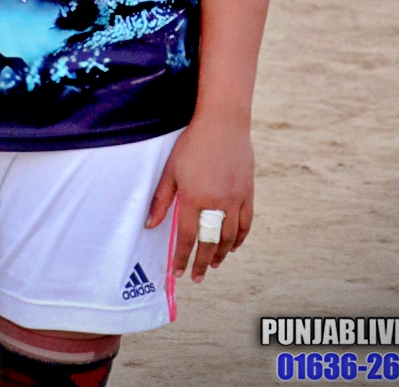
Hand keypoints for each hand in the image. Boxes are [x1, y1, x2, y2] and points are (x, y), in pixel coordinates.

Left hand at [146, 114, 253, 282]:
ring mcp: (235, 198)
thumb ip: (162, 200)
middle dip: (202, 263)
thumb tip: (150, 225)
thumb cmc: (192, 144)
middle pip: (210, 242)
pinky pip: (246, 223)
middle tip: (198, 277)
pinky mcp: (248, 192)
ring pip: (229, 237)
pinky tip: (232, 246)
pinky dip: (239, 239)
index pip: (188, 237)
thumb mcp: (171, 170)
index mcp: (194, 197)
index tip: (177, 273)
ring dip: (221, 254)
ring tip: (213, 264)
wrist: (222, 123)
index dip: (182, 258)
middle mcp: (216, 202)